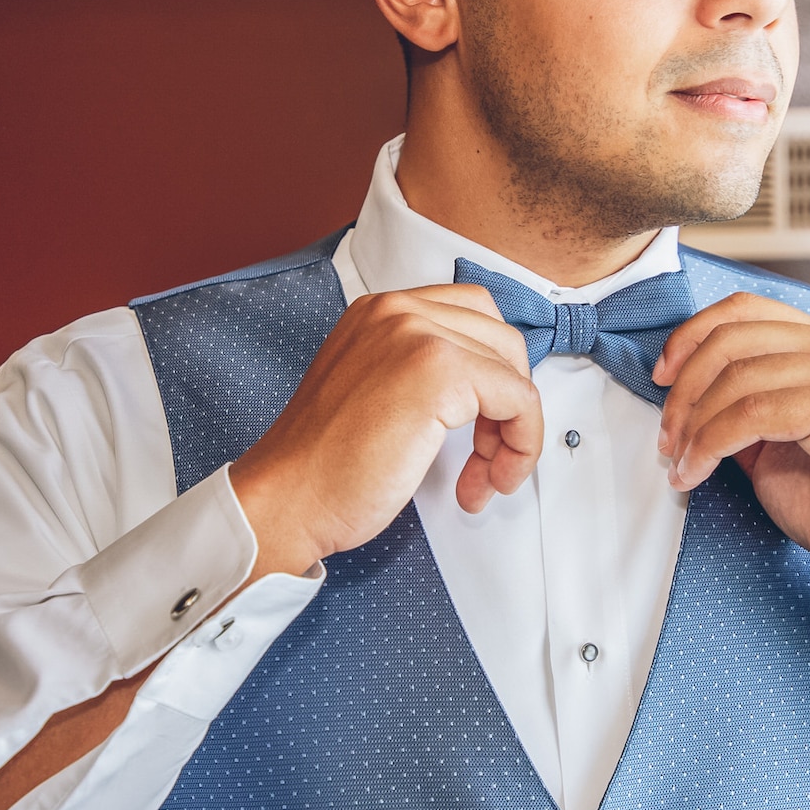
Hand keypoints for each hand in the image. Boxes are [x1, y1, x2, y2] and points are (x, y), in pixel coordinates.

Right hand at [228, 285, 541, 574]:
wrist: (288, 498)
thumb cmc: (323, 464)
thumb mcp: (373, 389)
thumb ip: (418, 371)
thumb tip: (485, 386)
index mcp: (381, 312)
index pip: (473, 316)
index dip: (491, 375)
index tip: (483, 422)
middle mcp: (399, 312)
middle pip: (501, 341)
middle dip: (508, 403)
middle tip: (488, 454)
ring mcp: (419, 336)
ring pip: (514, 372)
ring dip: (515, 432)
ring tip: (485, 474)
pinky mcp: (439, 372)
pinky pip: (519, 400)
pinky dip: (520, 444)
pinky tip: (486, 479)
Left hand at [654, 292, 809, 598]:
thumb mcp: (775, 442)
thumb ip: (742, 402)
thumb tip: (680, 384)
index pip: (746, 309)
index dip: (691, 337)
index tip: (661, 377)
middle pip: (734, 340)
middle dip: (684, 391)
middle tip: (666, 440)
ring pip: (739, 378)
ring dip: (692, 426)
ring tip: (679, 464)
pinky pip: (753, 413)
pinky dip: (709, 445)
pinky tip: (695, 474)